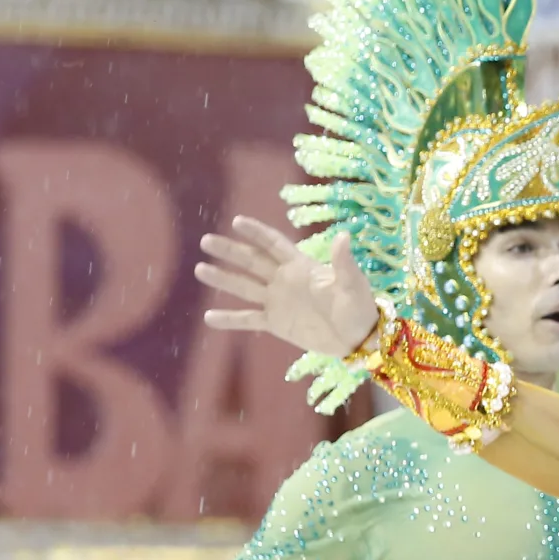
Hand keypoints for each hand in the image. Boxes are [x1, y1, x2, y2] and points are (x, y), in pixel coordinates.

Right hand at [196, 217, 377, 355]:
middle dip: (229, 251)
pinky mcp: (276, 323)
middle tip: (206, 241)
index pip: (274, 244)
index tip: (236, 221)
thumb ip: (343, 262)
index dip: (257, 233)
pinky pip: (248, 319)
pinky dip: (229, 319)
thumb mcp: (353, 282)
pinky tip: (208, 317)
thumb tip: (344, 236)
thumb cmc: (359, 306)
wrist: (358, 338)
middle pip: (251, 261)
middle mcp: (284, 280)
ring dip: (223, 279)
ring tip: (200, 269)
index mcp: (301, 266)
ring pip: (244, 287)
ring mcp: (277, 301)